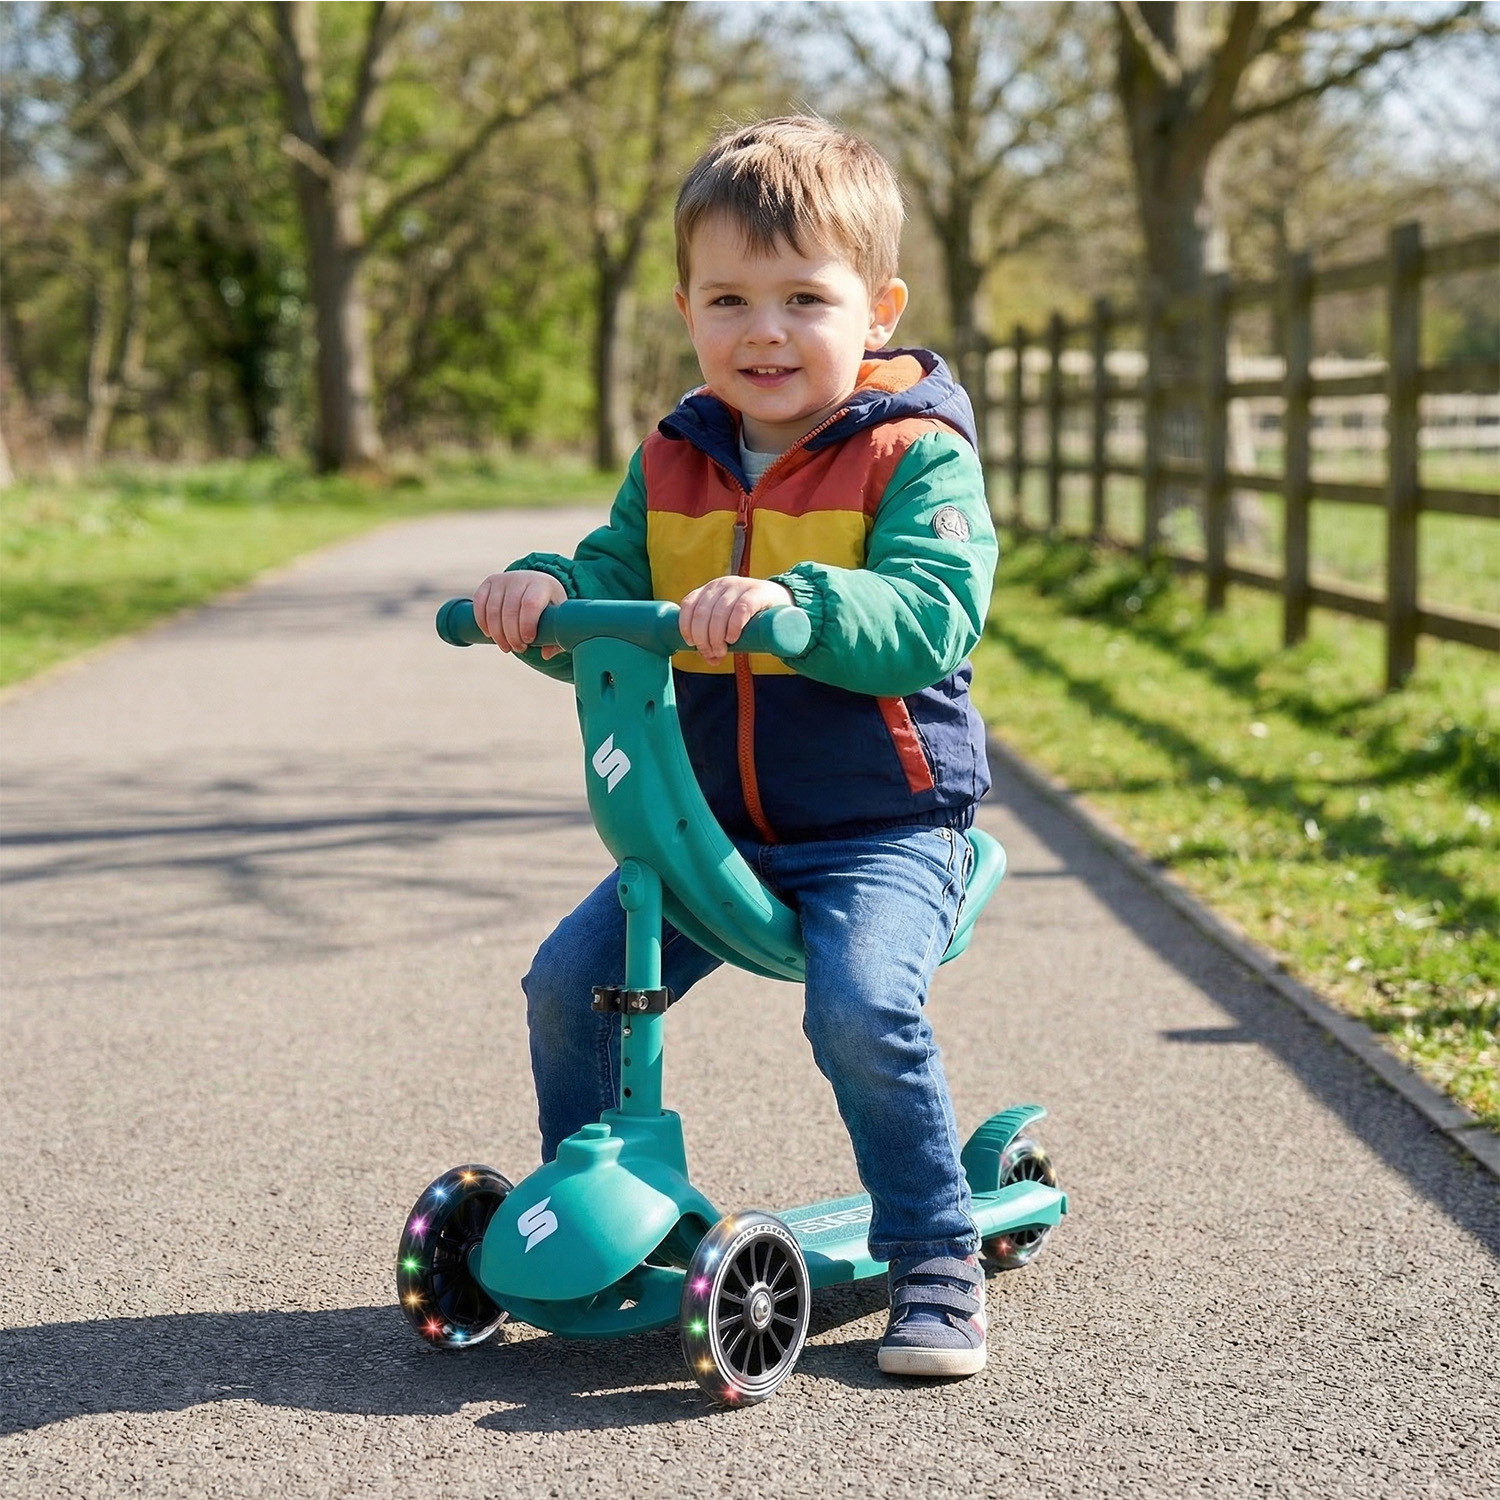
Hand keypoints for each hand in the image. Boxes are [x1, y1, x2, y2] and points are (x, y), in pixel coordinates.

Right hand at [471, 570, 566, 657]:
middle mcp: (521, 578)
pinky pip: (479, 604)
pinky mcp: (489, 583)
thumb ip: (556, 637)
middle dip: (512, 635)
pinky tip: (490, 635)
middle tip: (518, 648)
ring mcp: (503, 579)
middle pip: (510, 610)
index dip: (527, 624)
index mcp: (542, 585)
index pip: (531, 604)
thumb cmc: (548, 605)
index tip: (528, 640)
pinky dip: (482, 622)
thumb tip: (546, 654)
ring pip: (493, 609)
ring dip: (497, 633)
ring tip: (506, 647)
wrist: (535, 583)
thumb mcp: (558, 618)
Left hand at [678, 576, 793, 665]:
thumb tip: (709, 659)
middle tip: (712, 654)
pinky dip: (733, 626)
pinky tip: (732, 638)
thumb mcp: (729, 620)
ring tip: (722, 652)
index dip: (686, 626)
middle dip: (703, 638)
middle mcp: (722, 584)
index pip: (689, 604)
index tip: (691, 644)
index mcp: (710, 589)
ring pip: (719, 613)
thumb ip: (717, 637)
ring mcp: (739, 586)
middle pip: (702, 613)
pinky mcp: (757, 592)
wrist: (782, 602)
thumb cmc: (751, 616)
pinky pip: (740, 609)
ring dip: (716, 637)